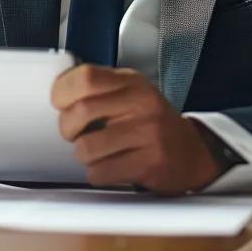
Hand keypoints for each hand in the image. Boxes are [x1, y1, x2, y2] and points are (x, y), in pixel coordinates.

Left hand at [51, 65, 223, 194]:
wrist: (192, 154)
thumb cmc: (153, 124)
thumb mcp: (132, 93)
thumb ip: (100, 89)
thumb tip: (59, 91)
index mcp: (132, 82)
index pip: (86, 77)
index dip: (62, 91)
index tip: (60, 103)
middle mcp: (142, 103)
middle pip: (81, 112)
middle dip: (67, 128)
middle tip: (74, 133)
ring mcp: (148, 133)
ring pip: (87, 147)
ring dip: (84, 156)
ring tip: (98, 152)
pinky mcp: (150, 163)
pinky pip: (101, 172)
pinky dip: (98, 174)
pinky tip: (111, 166)